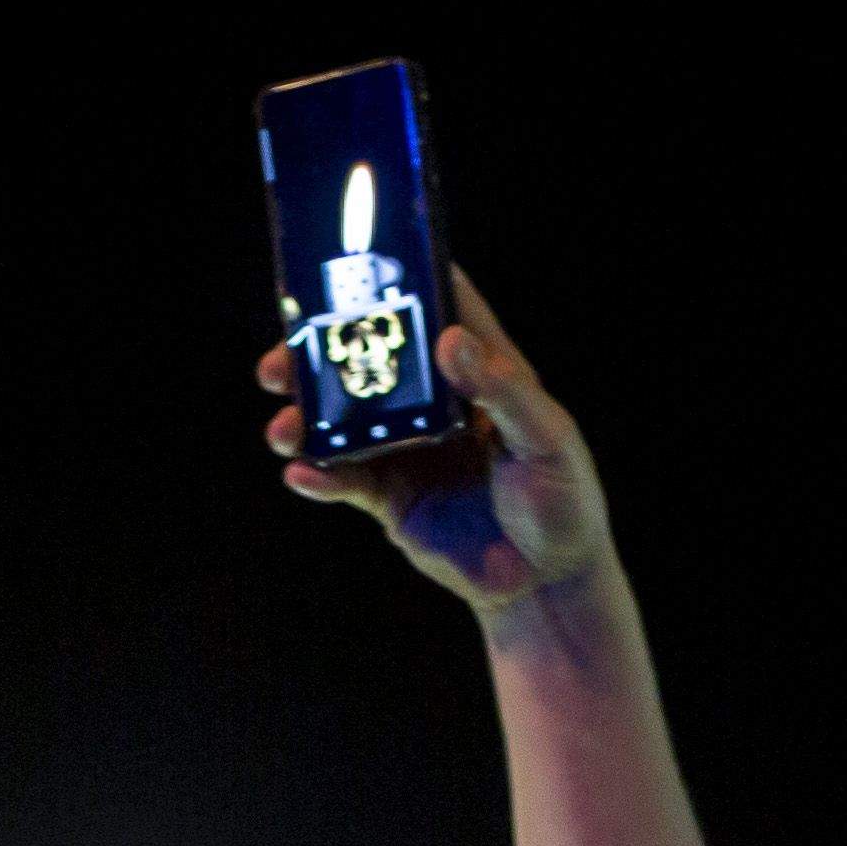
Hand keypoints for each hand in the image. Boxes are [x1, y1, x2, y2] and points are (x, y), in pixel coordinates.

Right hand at [268, 272, 605, 611]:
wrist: (547, 583)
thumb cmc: (564, 500)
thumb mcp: (545, 438)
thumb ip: (500, 390)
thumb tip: (449, 341)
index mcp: (481, 372)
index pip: (440, 310)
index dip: (402, 281)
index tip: (356, 262)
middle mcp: (437, 403)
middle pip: (371, 363)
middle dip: (321, 357)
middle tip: (283, 358)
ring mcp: (409, 450)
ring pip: (345, 422)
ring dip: (307, 420)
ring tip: (282, 428)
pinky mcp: (393, 498)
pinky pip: (347, 481)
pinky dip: (320, 477)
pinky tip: (300, 473)